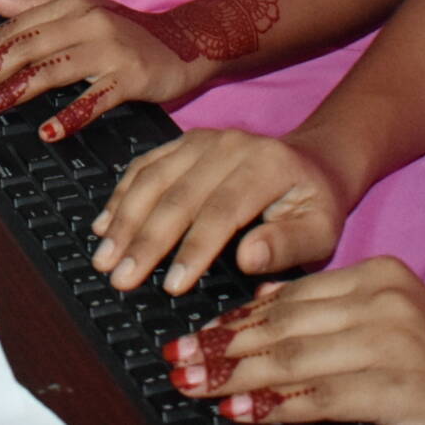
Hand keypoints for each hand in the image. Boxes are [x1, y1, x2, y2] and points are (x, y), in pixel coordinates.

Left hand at [0, 0, 223, 147]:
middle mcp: (87, 21)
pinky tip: (48, 133)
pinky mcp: (132, 76)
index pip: (13, 29)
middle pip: (26, 48)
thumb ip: (32, 6)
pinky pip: (95, 98)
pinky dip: (70, 115)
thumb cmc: (126, 30)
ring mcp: (110, 49)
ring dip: (13, 94)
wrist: (185, 42)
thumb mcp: (80, 10)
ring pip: (51, 71)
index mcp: (70, 4)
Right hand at [92, 127, 354, 294]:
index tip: (171, 286)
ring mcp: (202, 138)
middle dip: (145, 241)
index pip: (221, 211)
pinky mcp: (184, 141)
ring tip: (104, 257)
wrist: (312, 162)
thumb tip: (247, 259)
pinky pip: (145, 165)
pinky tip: (104, 224)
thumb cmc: (315, 207)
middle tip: (120, 279)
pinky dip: (121, 195)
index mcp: (265, 165)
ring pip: (153, 178)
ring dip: (124, 219)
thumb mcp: (320, 232)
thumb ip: (288, 246)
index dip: (193, 249)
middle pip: (178, 195)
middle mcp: (229, 145)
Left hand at [156, 259, 424, 422]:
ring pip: (293, 357)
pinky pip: (319, 396)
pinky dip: (273, 406)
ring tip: (195, 386)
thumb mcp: (390, 320)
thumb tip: (260, 301)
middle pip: (283, 324)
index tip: (193, 337)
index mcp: (380, 274)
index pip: (291, 296)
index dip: (235, 320)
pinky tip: (241, 411)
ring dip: (235, 377)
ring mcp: (392, 340)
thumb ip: (329, 308)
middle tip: (179, 363)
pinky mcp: (396, 386)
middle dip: (222, 347)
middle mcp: (385, 298)